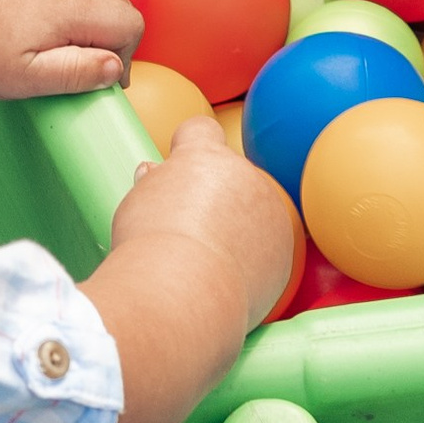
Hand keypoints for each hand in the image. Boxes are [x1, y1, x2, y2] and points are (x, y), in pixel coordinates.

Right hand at [107, 114, 295, 332]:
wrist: (185, 293)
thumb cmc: (150, 248)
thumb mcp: (138, 205)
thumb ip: (153, 185)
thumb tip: (152, 172)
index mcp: (203, 156)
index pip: (201, 130)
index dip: (189, 146)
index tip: (178, 168)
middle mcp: (242, 173)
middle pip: (229, 175)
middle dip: (214, 195)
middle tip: (188, 231)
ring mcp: (269, 209)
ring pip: (252, 212)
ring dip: (237, 229)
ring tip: (205, 264)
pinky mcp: (285, 246)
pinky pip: (267, 247)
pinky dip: (253, 260)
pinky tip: (225, 282)